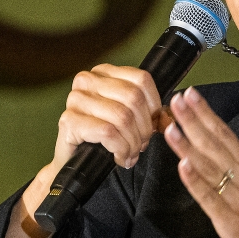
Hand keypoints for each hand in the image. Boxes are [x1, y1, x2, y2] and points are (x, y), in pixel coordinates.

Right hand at [5, 65, 164, 237]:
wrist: (76, 165)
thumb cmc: (105, 140)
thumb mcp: (132, 120)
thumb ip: (151, 113)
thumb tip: (170, 117)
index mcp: (105, 72)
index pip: (142, 80)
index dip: (154, 107)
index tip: (153, 127)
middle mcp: (87, 80)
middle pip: (133, 98)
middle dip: (143, 128)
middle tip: (140, 146)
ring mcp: (75, 99)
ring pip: (122, 116)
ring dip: (132, 142)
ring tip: (129, 154)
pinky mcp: (68, 121)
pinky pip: (107, 132)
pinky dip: (120, 149)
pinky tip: (118, 157)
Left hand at [164, 87, 238, 237]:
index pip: (225, 134)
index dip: (206, 114)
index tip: (190, 93)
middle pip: (215, 145)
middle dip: (194, 121)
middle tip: (175, 99)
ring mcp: (237, 199)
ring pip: (210, 168)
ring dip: (189, 147)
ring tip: (171, 127)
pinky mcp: (231, 221)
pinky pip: (211, 198)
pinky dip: (197, 181)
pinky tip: (183, 166)